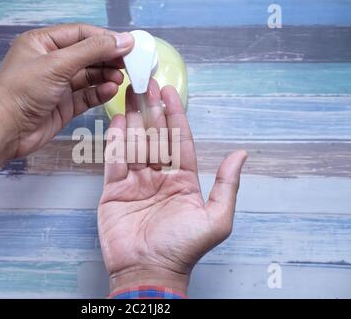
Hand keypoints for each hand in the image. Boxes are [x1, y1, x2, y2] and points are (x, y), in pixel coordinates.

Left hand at [0, 24, 133, 175]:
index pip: (80, 34)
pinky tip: (110, 91)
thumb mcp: (57, 64)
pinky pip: (87, 96)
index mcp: (42, 44)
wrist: (5, 130)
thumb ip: (92, 51)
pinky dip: (100, 93)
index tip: (127, 44)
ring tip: (120, 78)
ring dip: (106, 76)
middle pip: (87, 55)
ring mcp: (57, 85)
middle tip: (128, 63)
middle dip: (108, 58)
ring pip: (89, 76)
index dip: (104, 38)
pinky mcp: (63, 105)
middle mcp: (50, 63)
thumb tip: (121, 40)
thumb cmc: (19, 92)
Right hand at [98, 80, 246, 294]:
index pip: (178, 139)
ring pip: (134, 143)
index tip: (170, 91)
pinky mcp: (113, 190)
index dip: (175, 114)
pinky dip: (114, 140)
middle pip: (154, 136)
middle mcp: (159, 177)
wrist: (147, 272)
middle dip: (151, 109)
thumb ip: (227, 185)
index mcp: (183, 180)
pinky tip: (117, 121)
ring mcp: (135, 182)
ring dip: (132, 118)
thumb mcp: (216, 219)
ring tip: (129, 94)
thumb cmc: (182, 249)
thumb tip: (241, 154)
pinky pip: (114, 160)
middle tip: (146, 83)